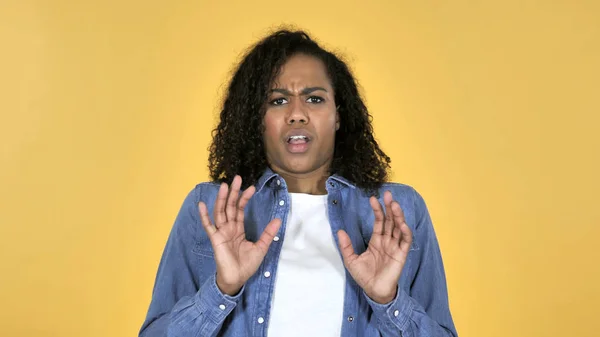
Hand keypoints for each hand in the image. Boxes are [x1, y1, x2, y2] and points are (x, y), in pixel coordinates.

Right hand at [199, 175, 281, 295]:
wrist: (237, 279)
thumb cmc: (247, 265)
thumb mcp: (261, 247)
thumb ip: (268, 233)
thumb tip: (278, 219)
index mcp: (238, 229)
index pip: (240, 209)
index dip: (245, 198)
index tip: (251, 187)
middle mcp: (228, 228)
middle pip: (230, 206)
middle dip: (234, 193)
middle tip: (237, 178)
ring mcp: (221, 232)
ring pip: (220, 212)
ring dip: (222, 199)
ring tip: (225, 186)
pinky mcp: (215, 239)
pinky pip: (208, 226)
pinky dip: (204, 215)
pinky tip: (201, 205)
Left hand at [337, 191, 412, 303]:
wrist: (373, 291)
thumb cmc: (364, 276)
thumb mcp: (351, 260)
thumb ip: (346, 246)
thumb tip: (339, 231)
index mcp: (377, 240)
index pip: (379, 221)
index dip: (377, 210)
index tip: (373, 199)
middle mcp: (387, 241)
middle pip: (390, 221)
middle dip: (390, 207)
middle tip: (387, 194)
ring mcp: (395, 247)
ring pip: (399, 228)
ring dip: (398, 216)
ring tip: (394, 204)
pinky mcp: (401, 255)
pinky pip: (405, 242)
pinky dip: (405, 233)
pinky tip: (402, 224)